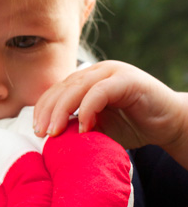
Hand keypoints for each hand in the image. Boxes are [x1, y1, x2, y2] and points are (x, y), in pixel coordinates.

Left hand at [33, 60, 187, 165]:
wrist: (169, 125)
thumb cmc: (132, 126)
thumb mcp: (96, 127)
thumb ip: (74, 125)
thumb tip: (48, 135)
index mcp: (85, 80)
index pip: (56, 91)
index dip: (43, 109)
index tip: (36, 131)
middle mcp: (97, 71)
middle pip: (62, 88)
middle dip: (48, 111)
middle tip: (41, 134)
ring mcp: (112, 72)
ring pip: (77, 87)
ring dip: (62, 111)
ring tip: (55, 133)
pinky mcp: (128, 80)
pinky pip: (100, 92)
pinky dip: (87, 109)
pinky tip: (84, 128)